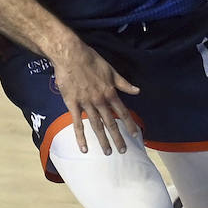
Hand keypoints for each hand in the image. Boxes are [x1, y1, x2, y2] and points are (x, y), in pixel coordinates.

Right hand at [51, 35, 139, 155]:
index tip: (135, 135)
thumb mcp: (111, 70)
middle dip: (118, 138)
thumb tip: (137, 91)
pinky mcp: (73, 104)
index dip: (130, 124)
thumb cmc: (91, 60)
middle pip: (111, 123)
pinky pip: (77, 124)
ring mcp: (86, 104)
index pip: (123, 112)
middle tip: (123, 151)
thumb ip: (123, 83)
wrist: (70, 55)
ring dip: (103, 140)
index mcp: (110, 92)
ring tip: (107, 152)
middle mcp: (100, 101)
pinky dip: (80, 137)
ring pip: (96, 126)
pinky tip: (84, 148)